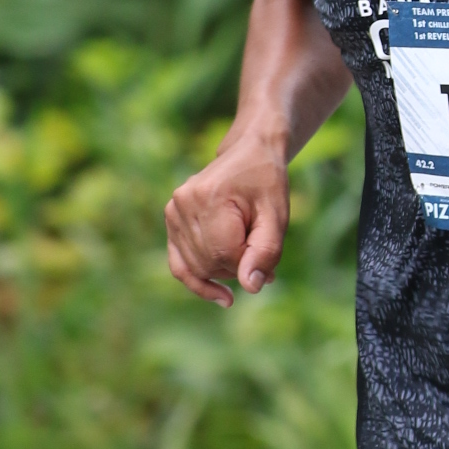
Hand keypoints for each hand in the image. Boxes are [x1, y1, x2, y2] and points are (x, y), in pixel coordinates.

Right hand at [165, 128, 289, 304]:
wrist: (250, 153)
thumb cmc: (267, 184)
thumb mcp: (277, 215)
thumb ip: (266, 251)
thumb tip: (250, 288)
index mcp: (208, 197)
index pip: (225, 254)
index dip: (249, 264)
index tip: (269, 256)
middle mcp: (183, 204)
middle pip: (209, 263)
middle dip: (238, 268)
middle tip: (263, 257)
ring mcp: (172, 212)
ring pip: (196, 267)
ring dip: (224, 272)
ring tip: (247, 256)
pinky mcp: (171, 220)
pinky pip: (180, 264)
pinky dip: (198, 281)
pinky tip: (221, 295)